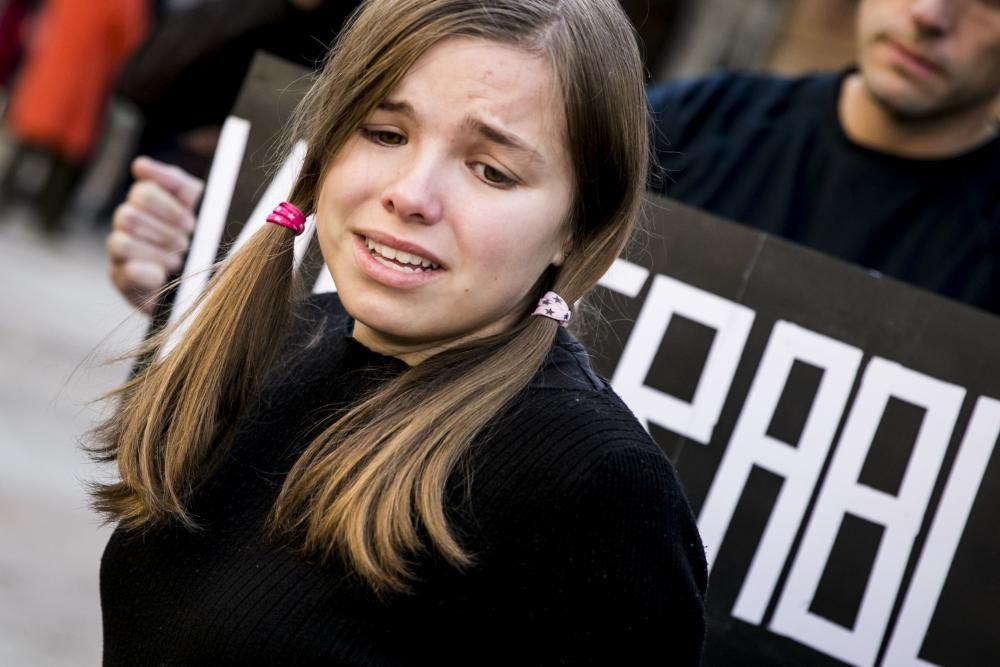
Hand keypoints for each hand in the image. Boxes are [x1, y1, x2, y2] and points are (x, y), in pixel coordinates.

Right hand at [108, 157, 202, 313]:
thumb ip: (176, 182)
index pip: (144, 192)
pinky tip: (161, 275)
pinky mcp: (120, 279)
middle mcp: (126, 223)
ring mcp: (119, 252)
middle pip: (129, 217)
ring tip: (176, 261)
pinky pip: (126, 272)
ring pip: (121, 243)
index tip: (190, 222)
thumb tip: (139, 165)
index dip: (170, 209)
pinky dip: (147, 273)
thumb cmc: (198, 237)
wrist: (198, 279)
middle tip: (185, 243)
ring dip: (156, 253)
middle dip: (165, 232)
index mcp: (144, 202)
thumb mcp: (198, 205)